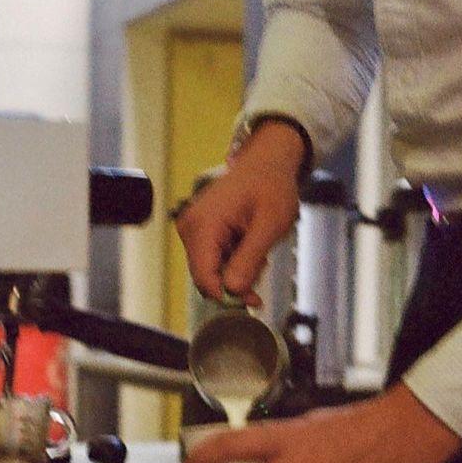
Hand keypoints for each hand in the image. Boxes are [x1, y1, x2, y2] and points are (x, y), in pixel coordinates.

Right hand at [175, 121, 304, 304]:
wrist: (267, 162)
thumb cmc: (270, 185)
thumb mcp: (269, 225)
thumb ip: (249, 259)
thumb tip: (233, 290)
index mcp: (204, 224)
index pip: (203, 276)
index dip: (227, 295)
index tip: (254, 300)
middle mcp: (191, 227)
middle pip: (206, 276)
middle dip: (235, 281)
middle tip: (263, 267)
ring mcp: (193, 228)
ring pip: (211, 270)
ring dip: (237, 269)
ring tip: (258, 249)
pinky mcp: (199, 231)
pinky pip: (213, 258)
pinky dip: (233, 259)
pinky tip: (249, 245)